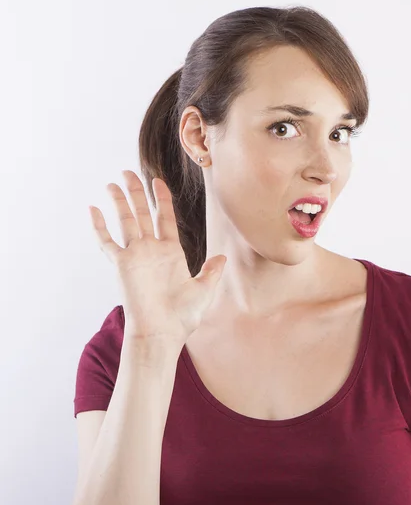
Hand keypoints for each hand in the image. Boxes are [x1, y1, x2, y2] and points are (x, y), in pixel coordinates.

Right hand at [89, 170, 225, 345]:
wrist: (163, 332)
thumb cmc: (183, 317)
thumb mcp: (204, 290)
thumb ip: (211, 271)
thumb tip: (222, 258)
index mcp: (172, 253)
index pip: (165, 218)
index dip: (161, 199)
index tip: (157, 181)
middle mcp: (152, 250)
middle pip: (142, 213)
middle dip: (135, 192)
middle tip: (128, 172)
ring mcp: (136, 256)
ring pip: (125, 221)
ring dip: (119, 201)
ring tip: (113, 182)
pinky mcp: (122, 264)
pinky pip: (107, 242)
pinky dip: (99, 226)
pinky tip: (93, 209)